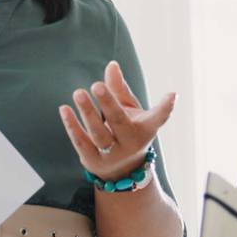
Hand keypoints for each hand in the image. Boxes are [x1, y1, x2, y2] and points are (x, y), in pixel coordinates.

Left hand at [58, 61, 176, 180]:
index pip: (158, 118)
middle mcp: (130, 143)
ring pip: (98, 133)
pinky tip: (64, 109)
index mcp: (144, 129)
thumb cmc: (126, 129)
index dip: (166, 107)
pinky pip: (81, 142)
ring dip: (87, 112)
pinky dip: (72, 126)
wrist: (120, 171)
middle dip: (108, 103)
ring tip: (78, 93)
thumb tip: (111, 65)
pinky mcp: (93, 161)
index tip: (172, 94)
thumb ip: (119, 89)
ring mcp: (111, 155)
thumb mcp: (129, 110)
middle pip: (119, 122)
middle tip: (97, 85)